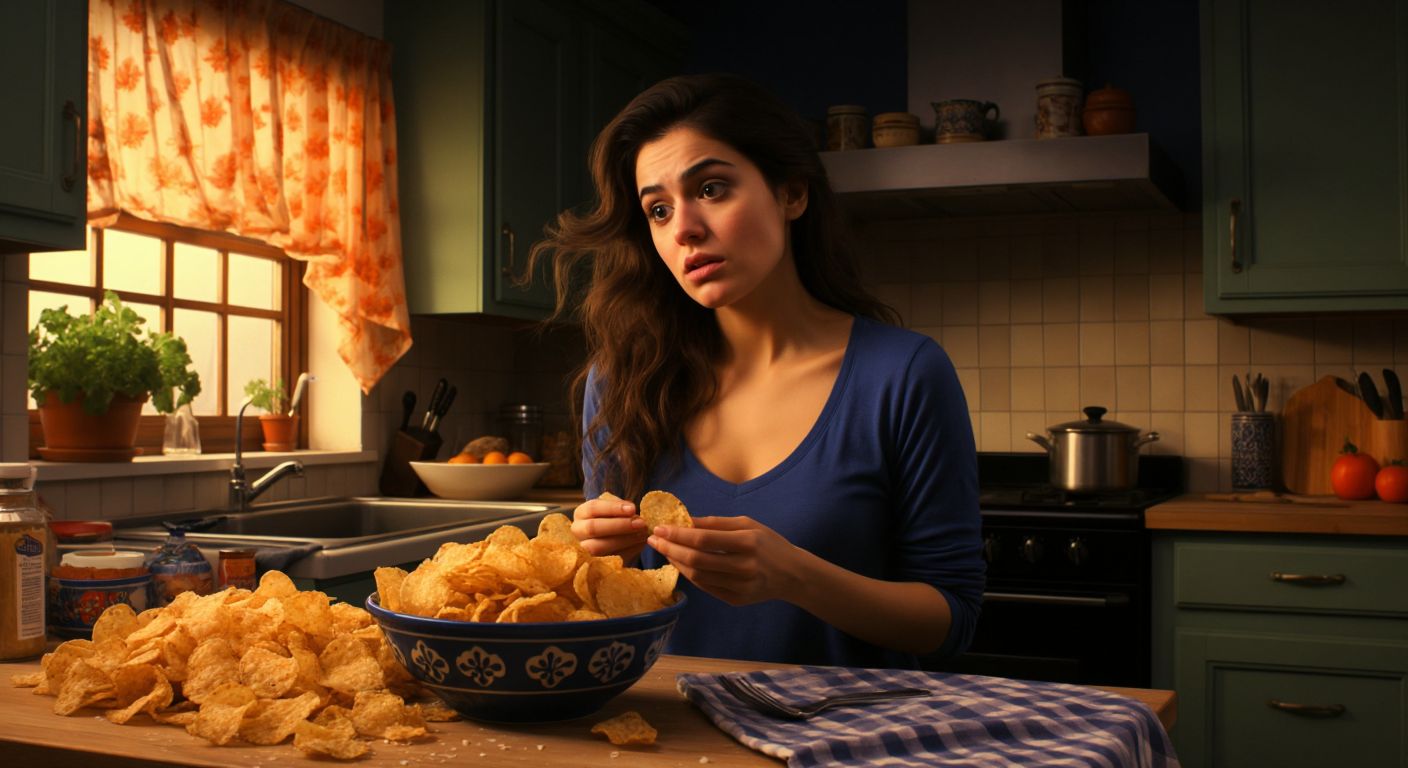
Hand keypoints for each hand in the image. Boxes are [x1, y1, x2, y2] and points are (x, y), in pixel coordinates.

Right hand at [571, 492, 647, 559]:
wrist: (611, 538)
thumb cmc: (613, 519)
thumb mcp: (614, 509)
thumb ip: (621, 508)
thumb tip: (632, 512)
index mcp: (581, 513)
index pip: (593, 508)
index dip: (613, 508)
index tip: (632, 508)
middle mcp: (578, 531)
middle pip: (592, 528)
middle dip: (619, 525)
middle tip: (640, 523)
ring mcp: (583, 550)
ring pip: (597, 547)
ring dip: (623, 540)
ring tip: (642, 534)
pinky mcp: (593, 564)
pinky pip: (608, 560)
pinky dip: (627, 551)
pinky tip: (640, 544)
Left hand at [647, 516, 800, 605]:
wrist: (793, 575)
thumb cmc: (769, 544)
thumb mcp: (747, 524)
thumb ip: (716, 523)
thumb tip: (685, 520)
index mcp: (748, 542)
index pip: (704, 540)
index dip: (678, 534)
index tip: (659, 528)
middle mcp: (745, 566)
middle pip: (697, 560)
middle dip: (671, 549)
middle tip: (654, 539)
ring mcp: (740, 587)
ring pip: (698, 576)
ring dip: (677, 562)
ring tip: (664, 550)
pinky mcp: (736, 600)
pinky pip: (706, 587)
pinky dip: (690, 574)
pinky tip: (680, 562)